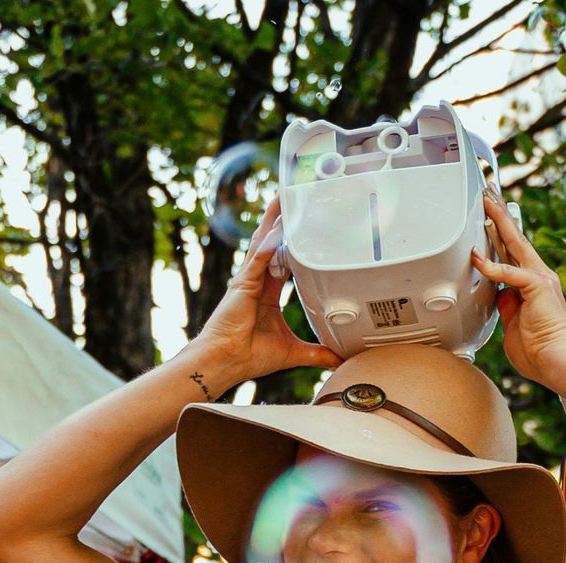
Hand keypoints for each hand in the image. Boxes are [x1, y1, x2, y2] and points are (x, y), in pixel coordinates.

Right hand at [182, 197, 340, 391]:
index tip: (302, 227)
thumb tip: (338, 360)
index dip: (291, 243)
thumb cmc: (249, 356)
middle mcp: (256, 282)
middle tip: (292, 197)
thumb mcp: (292, 352)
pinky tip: (279, 225)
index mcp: (266, 293)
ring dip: (273, 220)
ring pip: (263, 242)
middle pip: (271, 244)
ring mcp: (248, 280)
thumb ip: (316, 353)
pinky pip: (259, 257)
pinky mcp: (243, 283)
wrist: (227, 361)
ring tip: (283, 197)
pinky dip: (269, 241)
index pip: (282, 260)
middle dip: (281, 221)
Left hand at [472, 194, 565, 384]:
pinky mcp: (537, 287)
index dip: (502, 234)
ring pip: (516, 244)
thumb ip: (507, 305)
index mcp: (535, 284)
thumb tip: (499, 295)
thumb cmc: (538, 351)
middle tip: (489, 195)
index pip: (515, 253)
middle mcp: (540, 276)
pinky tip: (478, 259)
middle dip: (501, 216)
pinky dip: (492, 267)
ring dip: (499, 223)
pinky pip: (509, 273)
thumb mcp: (514, 323)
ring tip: (487, 204)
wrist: (556, 361)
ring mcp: (540, 279)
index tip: (492, 219)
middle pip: (516, 239)